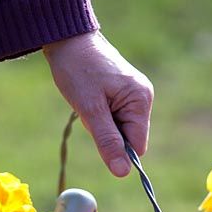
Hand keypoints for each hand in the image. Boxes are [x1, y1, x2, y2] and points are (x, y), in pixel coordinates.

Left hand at [43, 32, 153, 176]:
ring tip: (89, 101)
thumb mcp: (90, 110)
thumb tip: (123, 173)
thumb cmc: (77, 70)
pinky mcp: (125, 92)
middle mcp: (144, 97)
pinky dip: (101, 114)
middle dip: (107, 133)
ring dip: (102, 124)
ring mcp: (135, 94)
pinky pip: (116, 117)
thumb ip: (108, 142)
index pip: (137, 145)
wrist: (67, 38)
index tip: (96, 130)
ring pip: (120, 128)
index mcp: (140, 100)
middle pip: (129, 137)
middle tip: (90, 110)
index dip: (116, 147)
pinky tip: (92, 97)